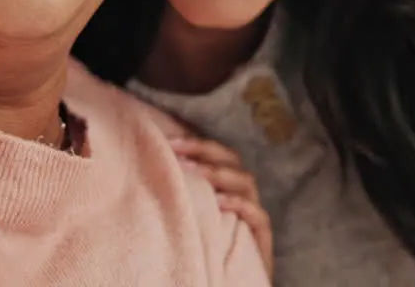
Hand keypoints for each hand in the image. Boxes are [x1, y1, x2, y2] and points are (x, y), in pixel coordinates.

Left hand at [172, 137, 273, 278]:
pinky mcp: (262, 237)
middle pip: (232, 160)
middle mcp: (242, 194)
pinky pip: (258, 215)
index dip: (196, 144)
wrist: (230, 283)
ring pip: (246, 182)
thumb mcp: (192, 216)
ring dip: (219, 174)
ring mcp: (254, 214)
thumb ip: (184, 193)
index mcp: (226, 184)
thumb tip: (152, 170)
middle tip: (177, 152)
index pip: (217, 153)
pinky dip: (239, 204)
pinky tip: (219, 202)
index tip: (168, 142)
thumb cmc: (206, 247)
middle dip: (204, 151)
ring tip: (196, 172)